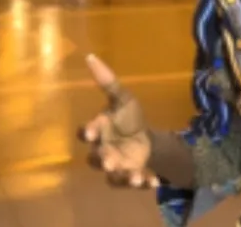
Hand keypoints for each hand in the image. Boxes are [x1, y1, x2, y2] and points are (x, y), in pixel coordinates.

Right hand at [79, 54, 157, 188]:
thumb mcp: (122, 99)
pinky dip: (144, 183)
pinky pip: (132, 184)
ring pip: (113, 177)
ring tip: (136, 178)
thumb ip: (107, 81)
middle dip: (103, 160)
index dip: (88, 132)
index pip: (86, 133)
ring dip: (124, 177)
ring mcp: (116, 167)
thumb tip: (90, 56)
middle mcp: (102, 151)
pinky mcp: (129, 177)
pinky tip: (155, 181)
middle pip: (95, 159)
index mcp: (98, 132)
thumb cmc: (127, 119)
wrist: (144, 139)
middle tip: (111, 161)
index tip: (93, 131)